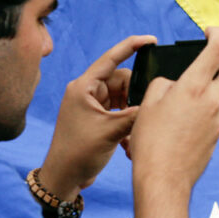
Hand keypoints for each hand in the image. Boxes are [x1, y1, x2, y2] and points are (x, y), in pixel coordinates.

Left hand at [40, 35, 156, 197]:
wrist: (64, 178)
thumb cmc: (77, 153)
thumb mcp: (111, 132)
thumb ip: (135, 114)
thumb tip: (154, 104)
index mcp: (83, 87)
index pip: (110, 59)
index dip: (131, 47)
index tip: (150, 39)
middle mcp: (86, 92)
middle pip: (121, 81)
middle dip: (135, 94)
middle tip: (144, 111)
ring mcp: (91, 106)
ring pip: (122, 97)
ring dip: (131, 111)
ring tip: (133, 130)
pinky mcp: (96, 119)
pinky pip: (119, 111)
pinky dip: (126, 122)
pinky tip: (128, 140)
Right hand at [127, 26, 218, 194]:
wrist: (163, 181)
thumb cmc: (150, 141)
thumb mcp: (148, 104)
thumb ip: (164, 85)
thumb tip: (175, 85)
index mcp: (194, 88)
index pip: (217, 49)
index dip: (217, 34)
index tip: (209, 32)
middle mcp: (212, 103)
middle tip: (202, 72)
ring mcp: (217, 123)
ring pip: (216, 101)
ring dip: (201, 100)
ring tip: (171, 117)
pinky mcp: (215, 140)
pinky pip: (209, 122)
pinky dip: (197, 121)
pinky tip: (176, 135)